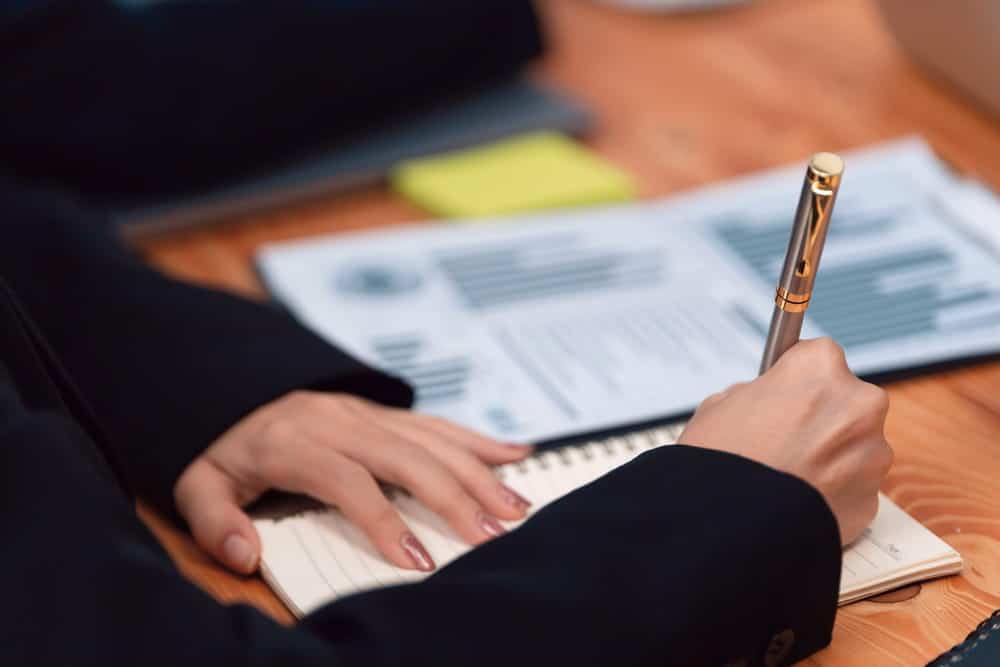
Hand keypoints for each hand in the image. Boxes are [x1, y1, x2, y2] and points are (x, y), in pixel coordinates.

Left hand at [174, 392, 532, 573]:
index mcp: (294, 441)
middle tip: (491, 535)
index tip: (417, 561)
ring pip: (432, 438)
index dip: (384, 520)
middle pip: (406, 456)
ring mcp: (367, 412)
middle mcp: (339, 420)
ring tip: (515, 507)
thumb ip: (214, 520)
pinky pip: (438, 422)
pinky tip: (515, 455)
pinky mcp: (385, 412)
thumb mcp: (198, 483)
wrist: (235, 390)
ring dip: (479, 472)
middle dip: (454, 496)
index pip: (348, 480)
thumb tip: (242, 554)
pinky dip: (480, 439)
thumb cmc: (225, 448)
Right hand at [678, 338, 891, 544]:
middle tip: (783, 437)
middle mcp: (857, 402)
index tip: (786, 391)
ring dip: (830, 455)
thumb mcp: (718, 407)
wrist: (731, 526)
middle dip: (821, 416)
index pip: (819, 356)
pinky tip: (798, 499)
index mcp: (819, 368)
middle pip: (845, 400)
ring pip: (854, 445)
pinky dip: (833, 491)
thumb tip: (765, 402)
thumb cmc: (720, 461)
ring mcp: (872, 452)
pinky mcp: (874, 497)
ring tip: (786, 475)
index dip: (797, 379)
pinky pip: (854, 486)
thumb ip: (754, 396)